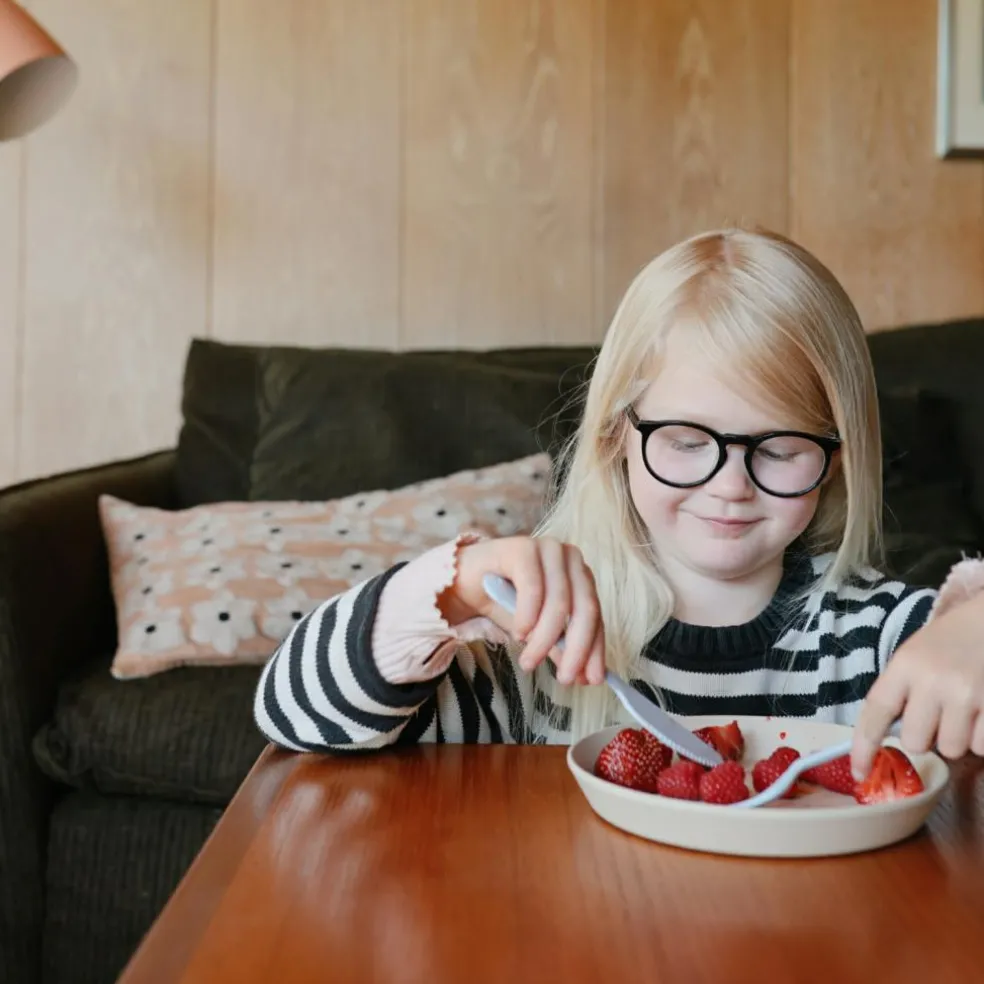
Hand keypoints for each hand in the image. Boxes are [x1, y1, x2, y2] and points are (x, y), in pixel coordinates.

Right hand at [438, 535, 605, 685]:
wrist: (464, 581)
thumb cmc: (503, 600)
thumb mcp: (537, 630)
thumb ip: (560, 645)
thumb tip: (583, 675)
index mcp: (580, 575)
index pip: (595, 615)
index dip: (595, 649)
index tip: (590, 680)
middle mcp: (570, 558)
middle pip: (584, 609)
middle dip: (576, 649)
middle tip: (564, 678)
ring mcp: (547, 549)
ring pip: (559, 602)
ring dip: (545, 639)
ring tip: (529, 661)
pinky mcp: (522, 548)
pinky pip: (532, 588)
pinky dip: (528, 616)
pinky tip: (519, 634)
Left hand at [851, 593, 983, 778]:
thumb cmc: (952, 640)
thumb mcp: (916, 654)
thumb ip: (901, 689)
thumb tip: (889, 735)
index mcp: (906, 665)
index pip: (876, 711)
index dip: (863, 746)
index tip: (858, 772)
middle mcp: (935, 681)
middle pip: (916, 742)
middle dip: (926, 736)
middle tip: (938, 714)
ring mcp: (969, 695)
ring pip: (952, 749)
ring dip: (958, 737)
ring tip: (965, 709)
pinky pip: (983, 747)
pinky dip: (983, 736)